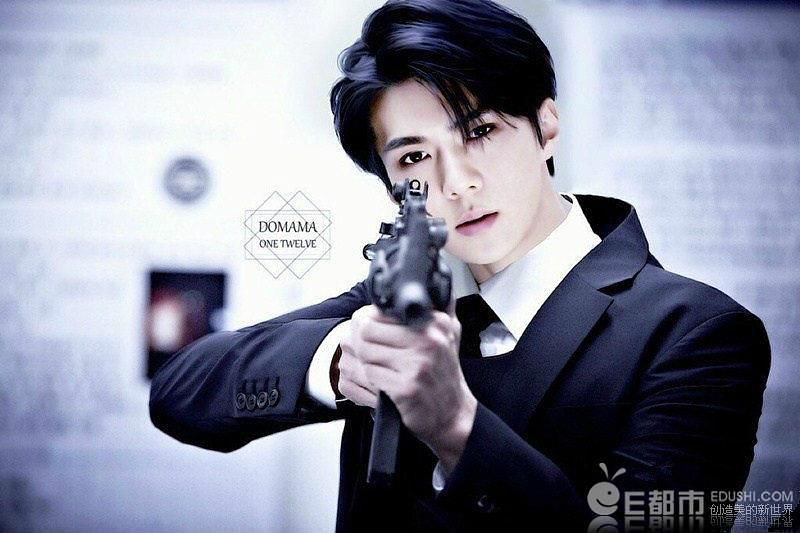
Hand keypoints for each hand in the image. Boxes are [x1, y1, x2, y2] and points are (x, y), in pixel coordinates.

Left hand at [337, 303, 476, 471]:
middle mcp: (428, 340)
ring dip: (365, 362)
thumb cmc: (446, 374)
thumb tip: (435, 275)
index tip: (370, 330)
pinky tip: (382, 382)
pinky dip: (371, 380)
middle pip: (366, 330)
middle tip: (367, 350)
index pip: (381, 310)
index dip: (368, 320)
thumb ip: (442, 304)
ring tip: (377, 366)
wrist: (452, 414)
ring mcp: (417, 365)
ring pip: (365, 353)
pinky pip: (371, 375)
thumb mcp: (451, 333)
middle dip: (361, 342)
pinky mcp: (406, 388)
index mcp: (435, 323)